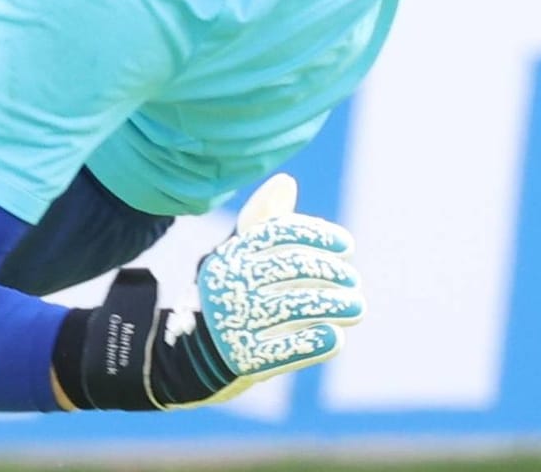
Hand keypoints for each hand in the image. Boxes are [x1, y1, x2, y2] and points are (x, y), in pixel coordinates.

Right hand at [52, 173, 363, 410]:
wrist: (183, 357)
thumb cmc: (224, 297)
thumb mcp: (236, 256)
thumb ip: (263, 222)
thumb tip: (285, 182)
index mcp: (230, 254)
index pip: (278, 234)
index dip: (316, 235)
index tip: (346, 246)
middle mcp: (229, 283)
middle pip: (289, 268)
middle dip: (328, 273)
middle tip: (353, 282)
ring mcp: (233, 321)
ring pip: (292, 307)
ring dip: (331, 306)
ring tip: (356, 308)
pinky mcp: (240, 359)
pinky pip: (281, 350)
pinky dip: (310, 344)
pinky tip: (334, 339)